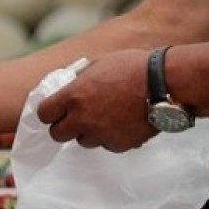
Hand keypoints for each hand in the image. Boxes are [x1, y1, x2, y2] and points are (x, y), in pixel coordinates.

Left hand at [35, 49, 156, 151]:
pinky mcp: (119, 145)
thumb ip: (78, 78)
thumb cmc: (132, 67)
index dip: (49, 112)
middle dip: (64, 126)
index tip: (56, 109)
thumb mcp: (98, 63)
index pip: (44, 114)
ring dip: (88, 132)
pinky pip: (106, 145)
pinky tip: (121, 123)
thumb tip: (67, 84)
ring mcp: (100, 134)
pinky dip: (110, 137)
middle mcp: (83, 118)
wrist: (164, 83)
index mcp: (73, 95)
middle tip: (76, 117)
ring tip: (105, 117)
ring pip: (83, 141)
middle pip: (57, 134)